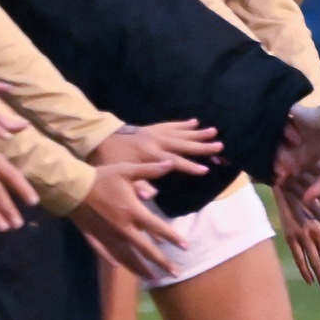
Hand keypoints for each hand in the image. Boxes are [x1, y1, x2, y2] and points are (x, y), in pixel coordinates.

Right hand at [67, 166, 182, 282]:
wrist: (72, 188)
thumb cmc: (101, 177)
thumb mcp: (126, 170)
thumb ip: (150, 170)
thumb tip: (171, 163)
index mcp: (133, 213)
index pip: (158, 228)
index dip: (174, 238)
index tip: (186, 247)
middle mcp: (124, 230)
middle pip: (146, 250)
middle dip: (162, 262)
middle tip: (175, 273)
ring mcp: (109, 237)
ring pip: (128, 257)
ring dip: (142, 269)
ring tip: (152, 278)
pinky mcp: (95, 239)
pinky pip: (107, 254)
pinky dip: (114, 261)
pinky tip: (120, 267)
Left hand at [93, 118, 220, 181]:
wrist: (99, 137)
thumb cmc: (110, 159)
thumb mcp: (120, 173)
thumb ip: (137, 185)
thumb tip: (150, 197)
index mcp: (150, 154)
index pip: (174, 162)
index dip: (190, 167)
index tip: (206, 170)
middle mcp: (156, 141)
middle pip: (183, 144)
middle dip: (201, 146)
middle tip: (219, 146)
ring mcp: (155, 132)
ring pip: (181, 132)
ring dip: (198, 133)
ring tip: (214, 132)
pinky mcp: (152, 127)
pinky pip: (171, 124)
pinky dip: (183, 124)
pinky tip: (195, 122)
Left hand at [275, 105, 319, 209]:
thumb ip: (319, 186)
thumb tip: (306, 201)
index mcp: (312, 148)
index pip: (294, 159)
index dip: (287, 169)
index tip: (281, 179)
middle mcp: (304, 136)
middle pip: (285, 148)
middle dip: (282, 160)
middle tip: (281, 170)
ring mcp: (299, 124)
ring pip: (282, 136)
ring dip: (283, 148)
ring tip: (289, 158)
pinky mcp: (297, 112)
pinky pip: (283, 120)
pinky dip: (287, 130)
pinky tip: (298, 139)